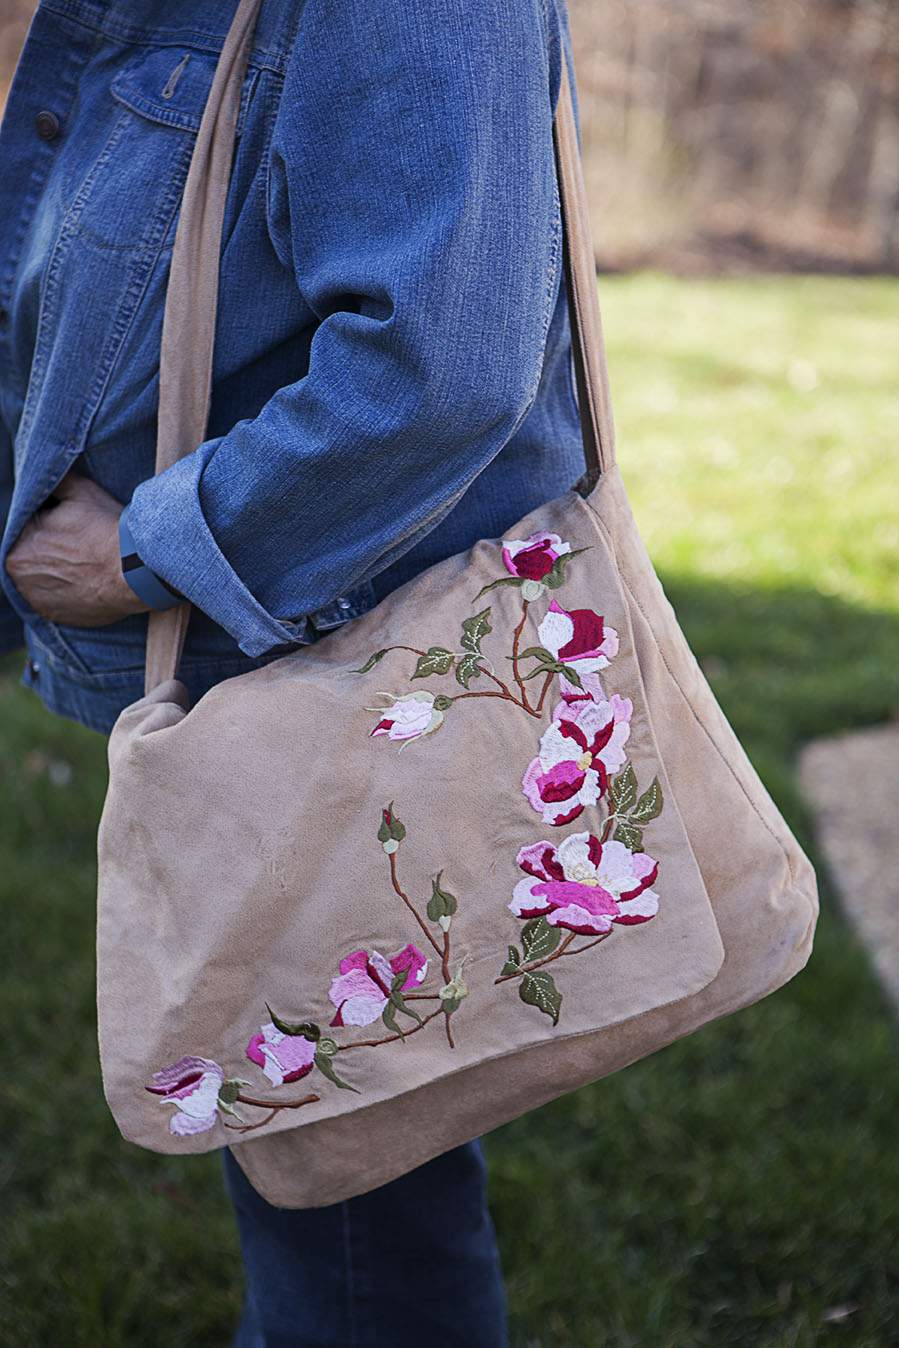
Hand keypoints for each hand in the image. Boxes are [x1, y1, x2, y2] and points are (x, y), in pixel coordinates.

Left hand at [6, 471, 148, 626]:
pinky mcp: (56, 617)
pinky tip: (86, 581)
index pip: (29, 530)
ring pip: (43, 579)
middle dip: (51, 548)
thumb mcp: (80, 491)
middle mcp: (19, 579)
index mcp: (16, 548)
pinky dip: (68, 591)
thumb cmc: (106, 530)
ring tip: (84, 563)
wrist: (136, 572)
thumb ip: (56, 482)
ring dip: (57, 571)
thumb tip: (49, 476)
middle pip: (34, 556)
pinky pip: (57, 600)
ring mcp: (37, 602)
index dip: (51, 524)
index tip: (72, 525)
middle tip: (80, 544)